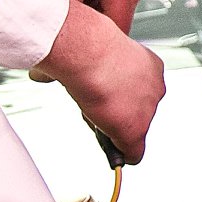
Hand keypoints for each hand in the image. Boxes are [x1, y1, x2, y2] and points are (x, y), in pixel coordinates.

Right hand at [34, 0, 164, 161]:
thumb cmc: (87, 46)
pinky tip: (110, 152)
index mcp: (149, 65)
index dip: (121, 97)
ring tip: (94, 119)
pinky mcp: (135, 131)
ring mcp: (148, 110)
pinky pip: (132, 153)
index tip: (110, 101)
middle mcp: (155, 86)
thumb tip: (46, 74)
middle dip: (120, 112)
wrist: (89, 53)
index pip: (139, 90)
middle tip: (99, 111)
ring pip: (133, 129)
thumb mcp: (93, 55)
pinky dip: (120, 155)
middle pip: (139, 110)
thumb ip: (84, 66)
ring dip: (115, 128)